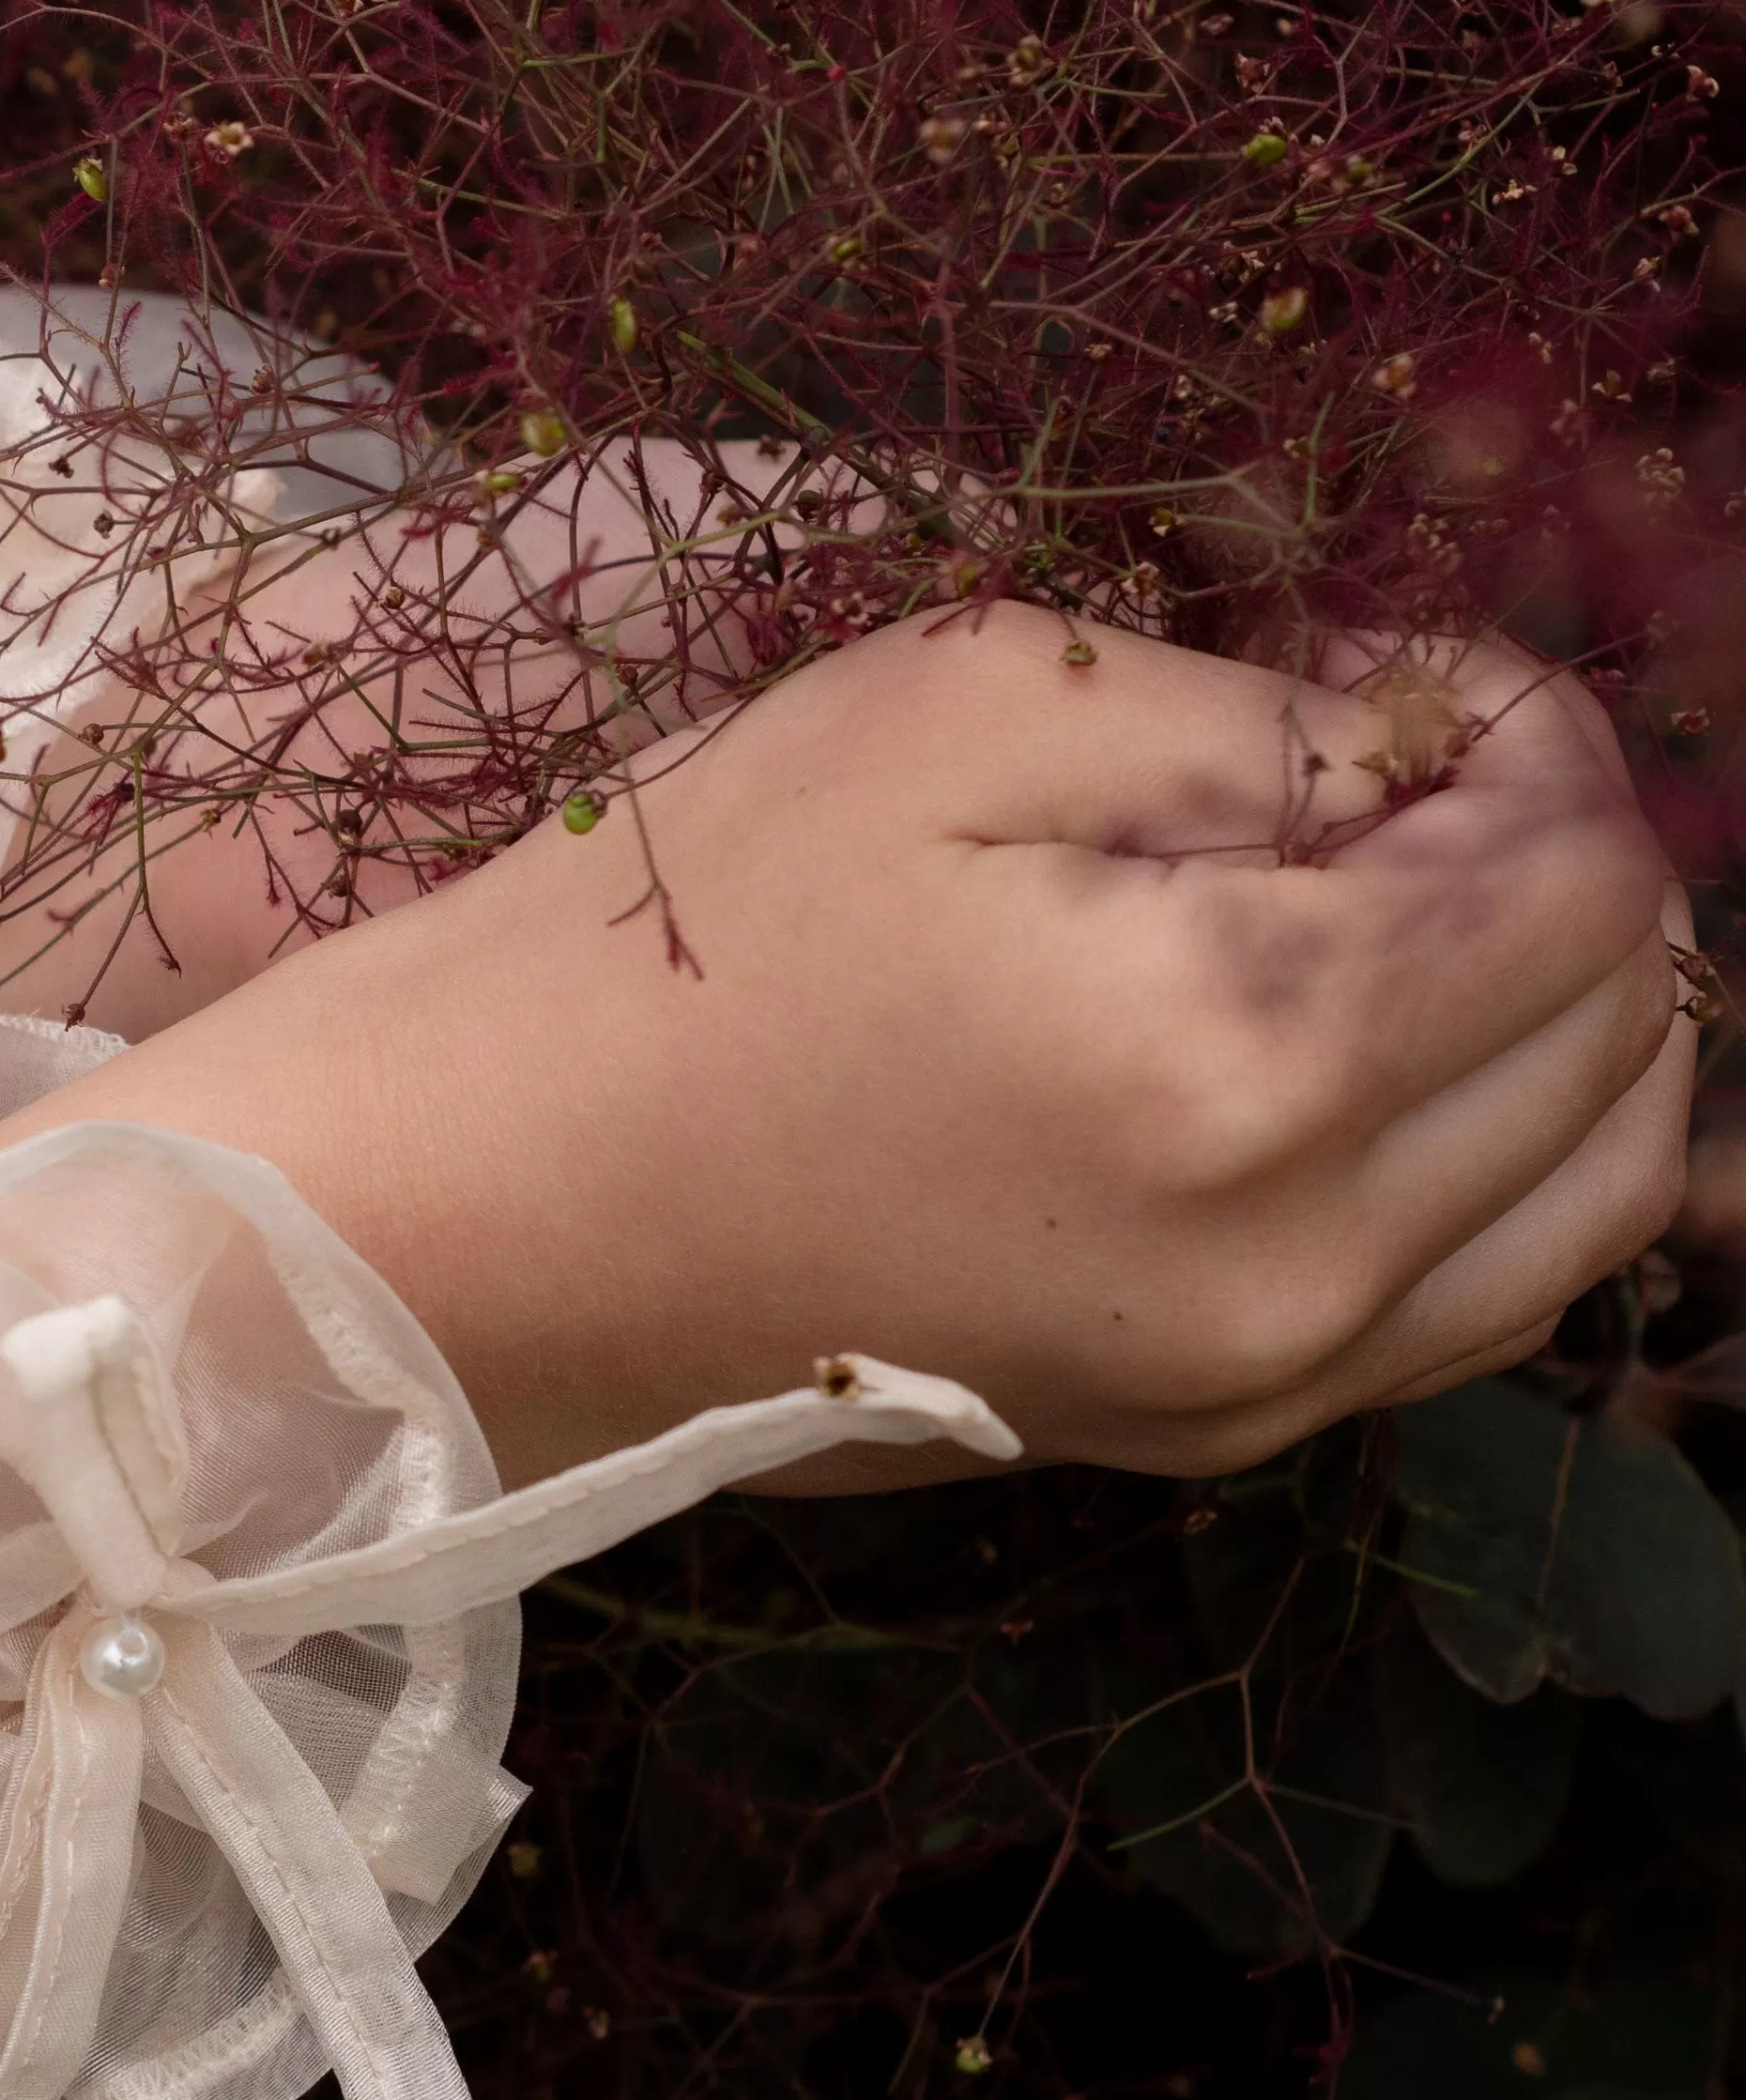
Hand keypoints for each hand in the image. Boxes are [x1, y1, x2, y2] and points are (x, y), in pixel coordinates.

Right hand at [0, 610, 1691, 1484]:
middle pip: (1627, 1043)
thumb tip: (1413, 757)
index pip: (1584, 877)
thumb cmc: (672, 937)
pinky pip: (1476, 1305)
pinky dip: (1488, 1166)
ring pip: (1598, 1200)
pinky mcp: (1199, 1433)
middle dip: (1550, 869)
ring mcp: (1263, 1379)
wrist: (471, 1213)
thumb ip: (1248, 714)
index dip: (1521, 730)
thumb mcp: (949, 707)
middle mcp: (1311, 1260)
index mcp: (1259, 1057)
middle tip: (1380, 777)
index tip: (1383, 666)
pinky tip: (1354, 1067)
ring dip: (1554, 1028)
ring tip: (1390, 915)